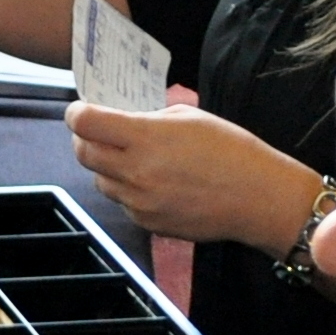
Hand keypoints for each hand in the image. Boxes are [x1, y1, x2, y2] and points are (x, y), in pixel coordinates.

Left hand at [67, 102, 323, 250]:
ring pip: (100, 181)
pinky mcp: (147, 223)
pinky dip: (129, 191)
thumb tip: (124, 121)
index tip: (80, 111)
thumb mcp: (189, 117)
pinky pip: (123, 203)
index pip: (86, 124)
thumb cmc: (231, 150)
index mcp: (144, 139)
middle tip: (96, 133)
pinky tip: (155, 183)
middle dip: (84, 139)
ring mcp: (139, 202)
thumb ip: (149, 119)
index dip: (77, 114)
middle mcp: (135, 173)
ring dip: (107, 168)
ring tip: (134, 159)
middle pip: (83, 154)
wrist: (258, 198)